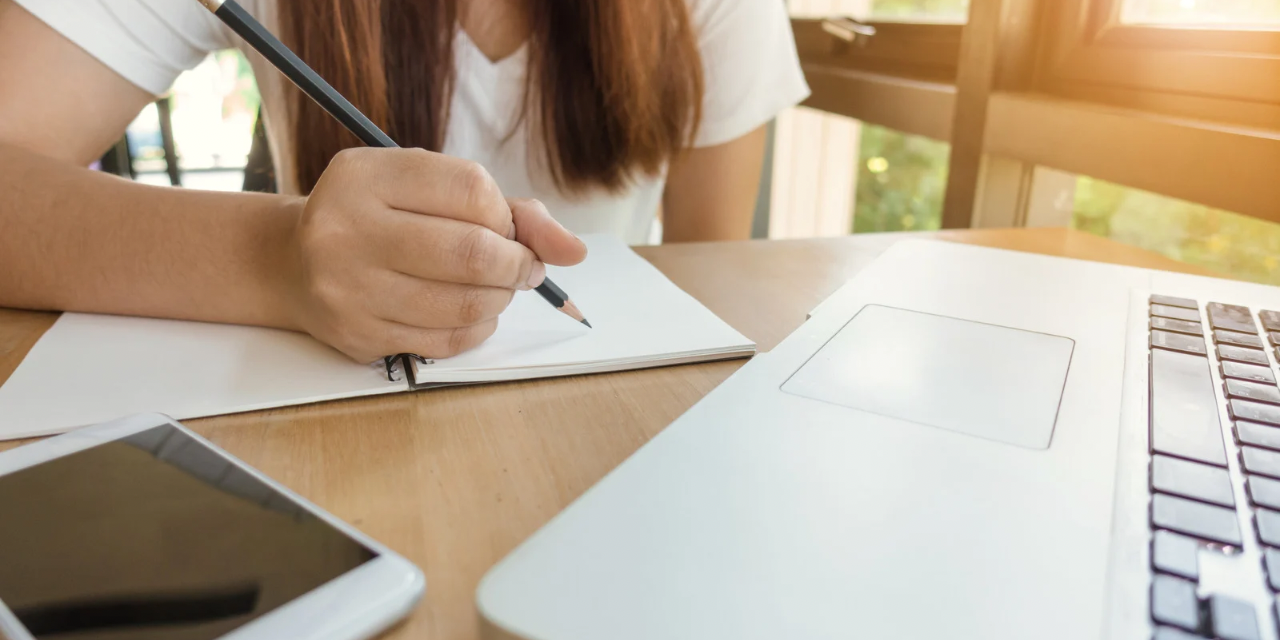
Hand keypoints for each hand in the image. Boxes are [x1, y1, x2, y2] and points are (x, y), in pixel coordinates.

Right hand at [280, 147, 586, 362]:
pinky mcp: (357, 335)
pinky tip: (469, 311)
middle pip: (474, 253)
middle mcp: (347, 229)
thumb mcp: (425, 188)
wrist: (293, 264)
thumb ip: (505, 209)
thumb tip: (572, 250)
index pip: (472, 190)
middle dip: (518, 264)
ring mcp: (348, 287)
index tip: (507, 227)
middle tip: (523, 267)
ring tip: (496, 287)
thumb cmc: (378, 218)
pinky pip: (446, 341)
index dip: (507, 215)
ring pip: (465, 303)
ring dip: (501, 298)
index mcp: (366, 175)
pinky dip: (476, 326)